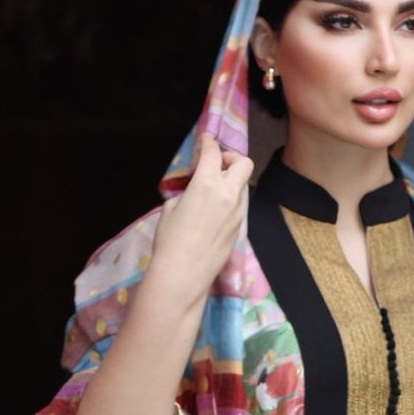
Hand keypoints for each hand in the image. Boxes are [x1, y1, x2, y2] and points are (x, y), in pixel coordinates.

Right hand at [154, 131, 252, 289]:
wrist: (183, 274)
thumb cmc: (170, 239)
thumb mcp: (171, 208)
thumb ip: (187, 192)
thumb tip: (194, 191)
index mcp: (207, 184)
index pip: (213, 153)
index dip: (208, 143)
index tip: (206, 141)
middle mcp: (228, 194)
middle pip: (243, 163)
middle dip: (231, 158)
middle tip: (217, 165)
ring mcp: (237, 213)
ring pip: (242, 186)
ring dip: (230, 182)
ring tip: (211, 191)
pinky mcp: (239, 228)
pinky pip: (238, 206)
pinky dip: (229, 201)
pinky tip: (213, 213)